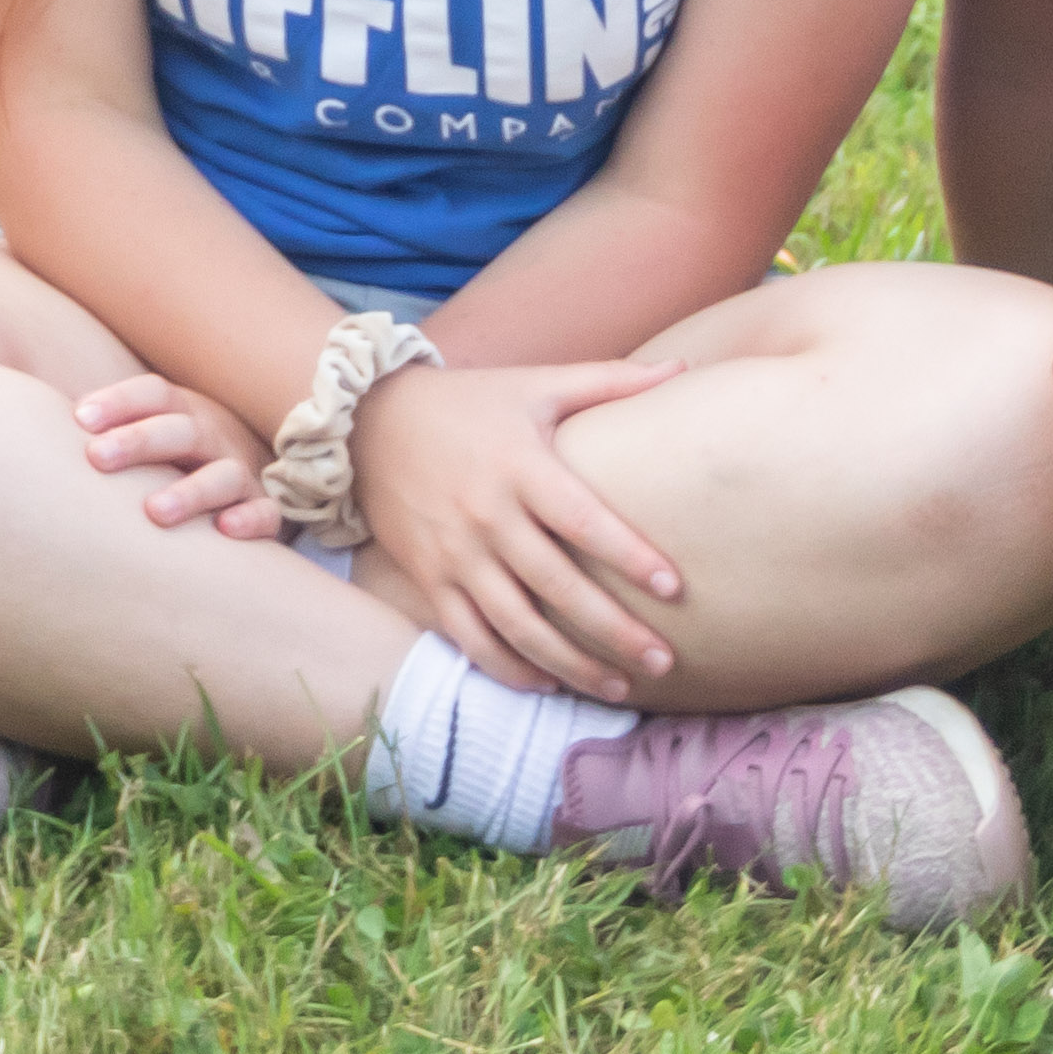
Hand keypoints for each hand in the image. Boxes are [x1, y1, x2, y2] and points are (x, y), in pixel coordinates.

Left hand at [71, 372, 282, 537]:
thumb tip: (12, 429)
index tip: (79, 419)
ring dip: (189, 491)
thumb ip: (100, 432)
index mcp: (180, 410)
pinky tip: (225, 532)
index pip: (153, 393)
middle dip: (138, 441)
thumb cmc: (175, 458)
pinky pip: (265, 513)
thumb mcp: (148, 433)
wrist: (254, 473)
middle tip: (97, 459)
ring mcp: (240, 471)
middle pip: (179, 429)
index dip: (118, 402)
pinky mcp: (265, 508)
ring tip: (153, 512)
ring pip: (220, 475)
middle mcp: (212, 435)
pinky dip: (250, 520)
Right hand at [348, 360, 685, 701]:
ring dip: (569, 664)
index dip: (629, 555)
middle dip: (613, 630)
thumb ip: (610, 381)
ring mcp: (454, 553)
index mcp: (520, 466)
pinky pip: (469, 637)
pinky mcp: (428, 578)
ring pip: (516, 625)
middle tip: (663, 661)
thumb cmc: (469, 402)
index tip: (673, 589)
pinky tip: (548, 684)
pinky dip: (508, 668)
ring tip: (619, 688)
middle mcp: (486, 515)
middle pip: (557, 586)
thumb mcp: (536, 383)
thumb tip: (683, 365)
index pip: (582, 520)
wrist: (369, 421)